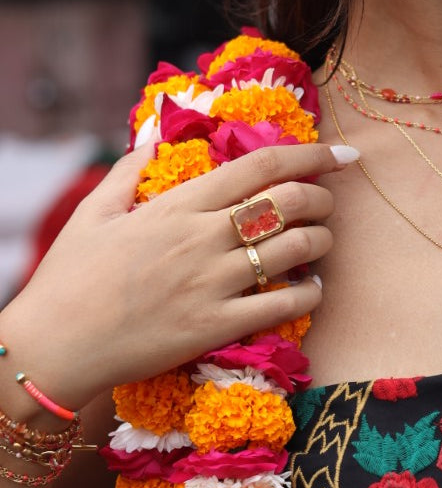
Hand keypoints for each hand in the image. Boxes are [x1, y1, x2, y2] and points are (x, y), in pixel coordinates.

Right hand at [0, 142, 355, 409]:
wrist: (54, 346)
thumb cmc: (69, 278)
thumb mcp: (92, 213)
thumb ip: (127, 173)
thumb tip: (150, 142)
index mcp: (178, 205)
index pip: (259, 166)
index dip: (310, 155)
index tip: (341, 155)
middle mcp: (202, 238)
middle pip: (289, 202)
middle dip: (323, 197)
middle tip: (330, 201)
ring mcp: (212, 283)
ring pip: (295, 250)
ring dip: (322, 242)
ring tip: (323, 242)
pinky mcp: (215, 326)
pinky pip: (283, 305)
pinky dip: (309, 293)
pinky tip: (311, 289)